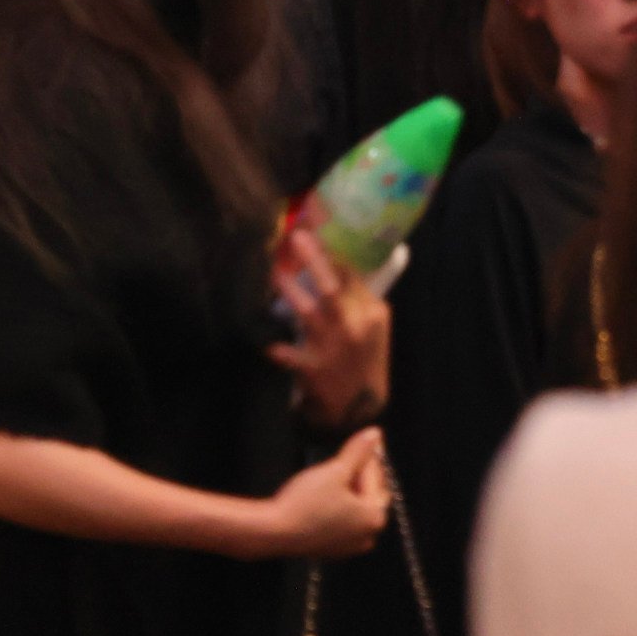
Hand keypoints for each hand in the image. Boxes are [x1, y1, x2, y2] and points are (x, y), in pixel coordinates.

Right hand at [257, 432, 389, 560]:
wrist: (274, 533)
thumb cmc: (307, 502)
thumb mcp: (335, 471)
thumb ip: (358, 452)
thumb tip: (376, 433)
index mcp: (374, 517)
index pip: (377, 480)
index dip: (367, 458)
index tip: (358, 441)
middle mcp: (367, 536)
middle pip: (369, 496)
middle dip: (359, 475)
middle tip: (345, 457)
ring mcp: (349, 547)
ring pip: (354, 510)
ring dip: (347, 491)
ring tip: (331, 474)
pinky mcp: (331, 550)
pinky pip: (341, 523)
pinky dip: (337, 508)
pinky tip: (322, 495)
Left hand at [269, 237, 392, 425]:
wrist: (360, 408)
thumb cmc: (365, 358)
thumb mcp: (375, 326)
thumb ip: (360, 296)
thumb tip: (337, 259)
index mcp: (372, 312)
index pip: (352, 274)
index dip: (332, 249)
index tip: (314, 228)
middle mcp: (354, 326)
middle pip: (332, 287)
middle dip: (314, 260)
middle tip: (297, 236)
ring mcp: (332, 347)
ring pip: (307, 312)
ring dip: (288, 289)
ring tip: (273, 270)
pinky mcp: (313, 369)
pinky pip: (288, 354)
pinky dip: (275, 346)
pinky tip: (262, 337)